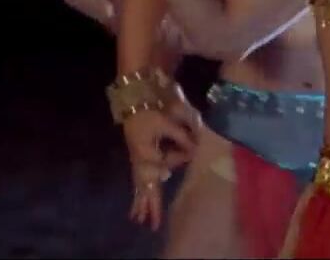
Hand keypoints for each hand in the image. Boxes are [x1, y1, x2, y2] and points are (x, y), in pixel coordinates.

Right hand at [122, 99, 201, 229]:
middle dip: (151, 205)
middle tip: (153, 225)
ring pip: (141, 186)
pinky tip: (137, 209)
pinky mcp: (138, 160)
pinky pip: (139, 182)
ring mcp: (138, 162)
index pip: (164, 166)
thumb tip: (195, 150)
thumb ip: (182, 137)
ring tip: (140, 220)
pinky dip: (139, 195)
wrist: (134, 104)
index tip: (190, 159)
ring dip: (142, 203)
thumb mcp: (168, 121)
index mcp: (147, 151)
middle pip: (146, 186)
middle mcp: (141, 160)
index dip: (178, 163)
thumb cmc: (151, 112)